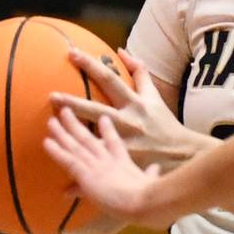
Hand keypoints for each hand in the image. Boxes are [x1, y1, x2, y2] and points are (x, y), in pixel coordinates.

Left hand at [43, 109, 170, 226]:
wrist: (145, 202)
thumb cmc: (152, 196)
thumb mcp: (153, 182)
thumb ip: (152, 174)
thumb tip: (157, 168)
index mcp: (125, 163)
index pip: (114, 142)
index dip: (107, 130)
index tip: (103, 118)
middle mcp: (108, 160)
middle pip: (89, 138)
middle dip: (76, 124)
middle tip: (66, 110)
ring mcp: (97, 166)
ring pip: (76, 146)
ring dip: (62, 133)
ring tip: (51, 120)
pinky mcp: (87, 175)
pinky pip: (69, 161)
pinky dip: (57, 151)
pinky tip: (46, 142)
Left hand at [50, 49, 196, 170]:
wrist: (184, 154)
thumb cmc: (165, 124)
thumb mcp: (154, 96)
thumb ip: (139, 73)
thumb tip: (121, 52)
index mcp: (135, 104)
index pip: (110, 79)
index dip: (91, 65)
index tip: (72, 53)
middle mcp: (128, 122)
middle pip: (96, 110)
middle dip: (73, 104)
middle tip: (52, 97)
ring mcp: (124, 144)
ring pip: (92, 139)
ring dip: (70, 135)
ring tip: (49, 131)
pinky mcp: (123, 162)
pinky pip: (99, 167)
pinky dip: (81, 174)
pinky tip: (64, 182)